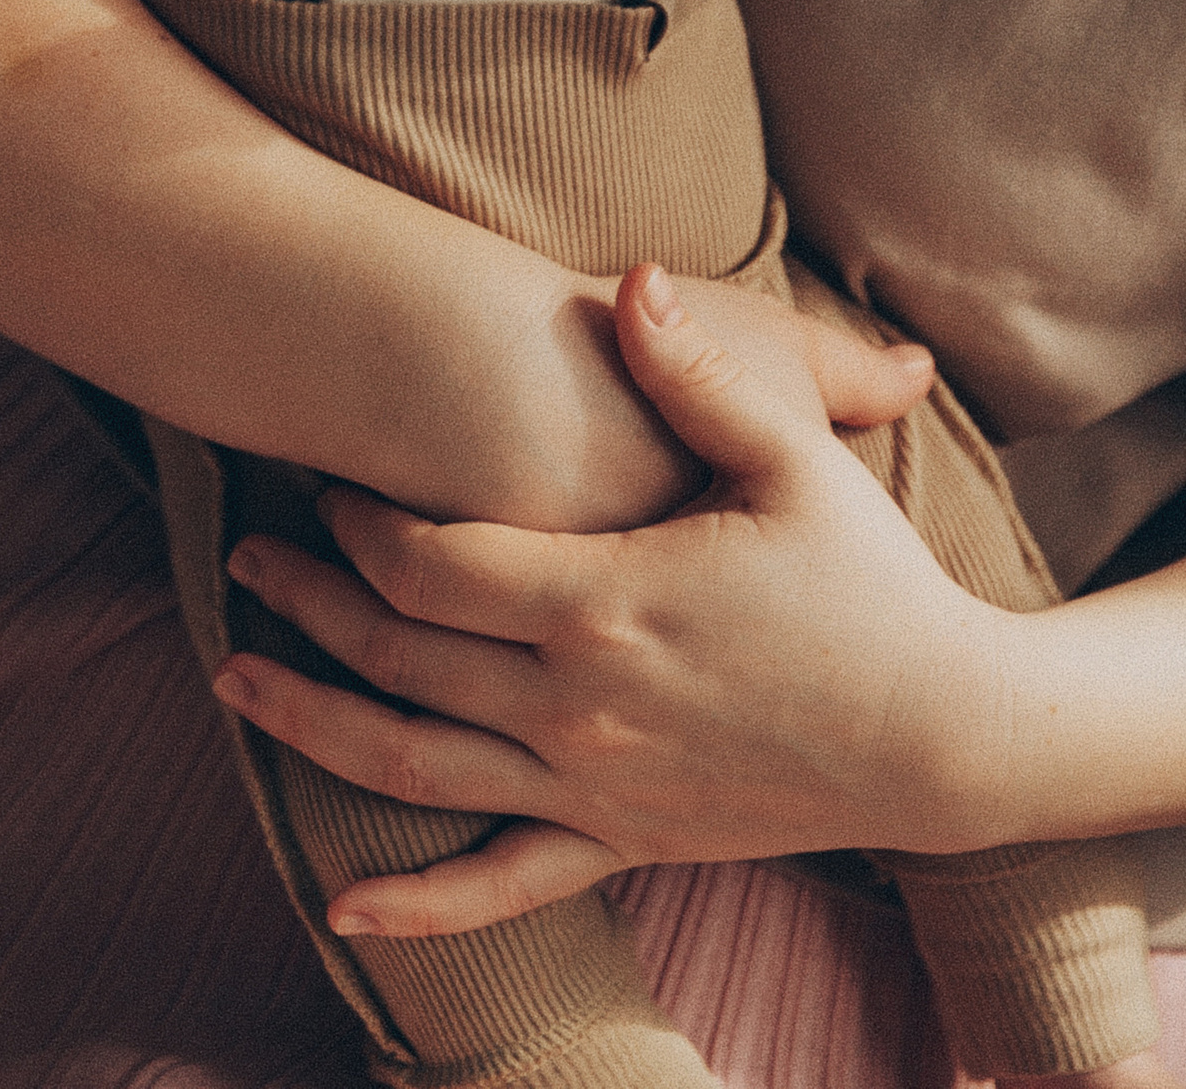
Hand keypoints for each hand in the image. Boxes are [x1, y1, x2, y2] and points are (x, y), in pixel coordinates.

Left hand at [211, 263, 1006, 936]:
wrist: (952, 737)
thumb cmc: (874, 585)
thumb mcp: (799, 460)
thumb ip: (701, 372)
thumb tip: (633, 279)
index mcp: (606, 605)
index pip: (431, 563)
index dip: (360, 520)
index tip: (321, 474)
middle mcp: (580, 707)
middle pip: (399, 654)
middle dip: (307, 600)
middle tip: (239, 553)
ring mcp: (596, 787)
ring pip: (417, 767)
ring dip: (313, 720)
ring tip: (233, 675)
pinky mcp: (627, 843)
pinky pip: (499, 885)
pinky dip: (413, 902)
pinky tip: (339, 906)